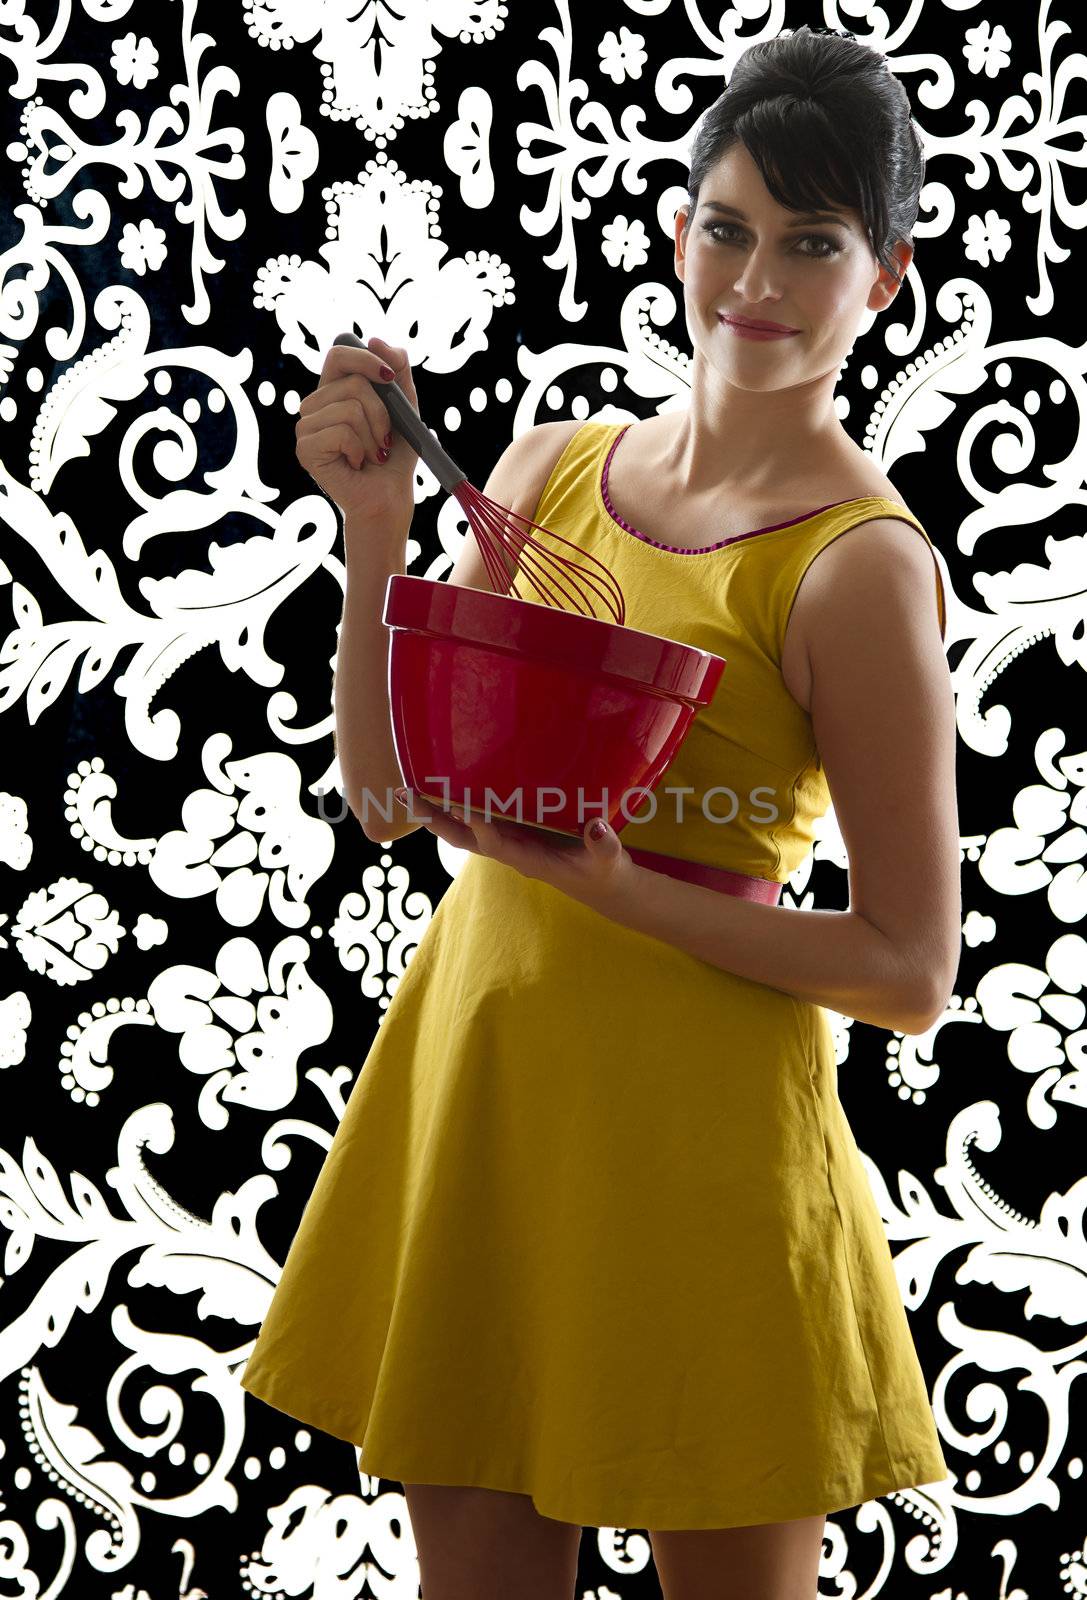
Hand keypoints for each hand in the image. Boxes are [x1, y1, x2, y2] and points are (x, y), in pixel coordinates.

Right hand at [294, 335, 417, 521]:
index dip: (366, 359)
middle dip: (381, 412)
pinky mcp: (305, 448)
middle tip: (385, 438)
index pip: (339, 354)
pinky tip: (357, 463)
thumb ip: (397, 370)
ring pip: (349, 408)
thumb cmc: (395, 455)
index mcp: (334, 390)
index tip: (389, 378)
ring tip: (373, 454)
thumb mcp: (405, 406)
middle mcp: (315, 405)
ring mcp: (306, 427)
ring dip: (373, 435)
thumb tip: (374, 339)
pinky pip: (341, 431)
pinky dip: (360, 449)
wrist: (389, 496)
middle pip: (352, 383)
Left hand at [396, 789, 634, 910]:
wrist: (599, 884)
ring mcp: (506, 843)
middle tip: (407, 794)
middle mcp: (509, 850)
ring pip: (462, 829)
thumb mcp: (609, 861)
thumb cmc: (603, 872)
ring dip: (435, 812)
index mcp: (527, 858)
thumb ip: (603, 845)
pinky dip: (453, 806)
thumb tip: (596, 828)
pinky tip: (440, 786)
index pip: (494, 840)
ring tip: (407, 788)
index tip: (459, 802)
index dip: (477, 823)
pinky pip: (474, 819)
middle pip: (462, 836)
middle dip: (434, 818)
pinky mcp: (511, 833)